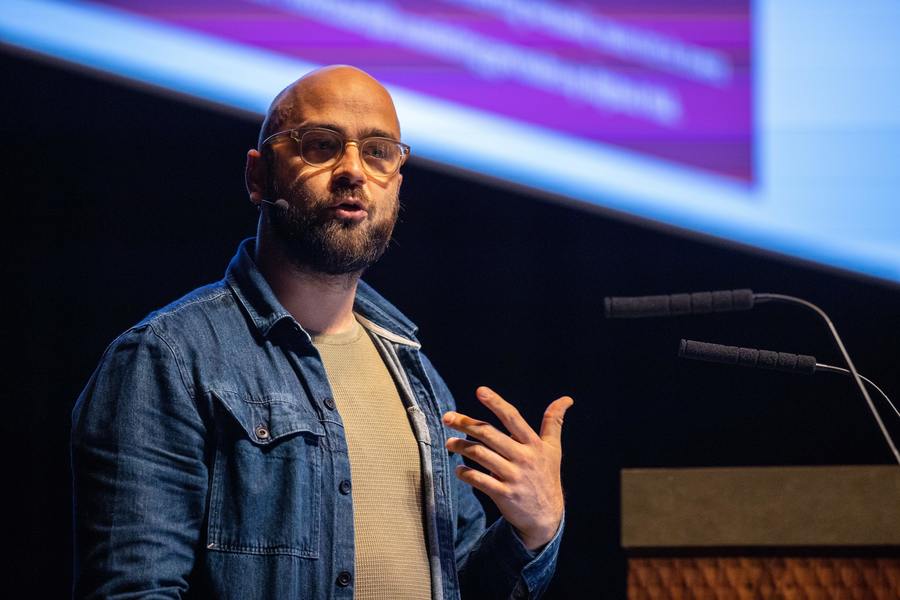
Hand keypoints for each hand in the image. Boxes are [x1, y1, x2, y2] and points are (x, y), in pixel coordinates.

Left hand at [443, 386, 573, 549]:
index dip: (497, 403)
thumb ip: (554, 423)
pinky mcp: (504, 494)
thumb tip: (567, 399)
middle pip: (490, 435)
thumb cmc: (547, 476)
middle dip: (466, 423)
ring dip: (461, 447)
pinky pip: (479, 481)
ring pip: (481, 455)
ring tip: (449, 443)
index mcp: (533, 444)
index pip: (513, 418)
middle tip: (448, 417)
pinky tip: (458, 469)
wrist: (547, 517)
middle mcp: (523, 458)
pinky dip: (466, 473)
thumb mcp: (553, 449)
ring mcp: (513, 477)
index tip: (480, 391)